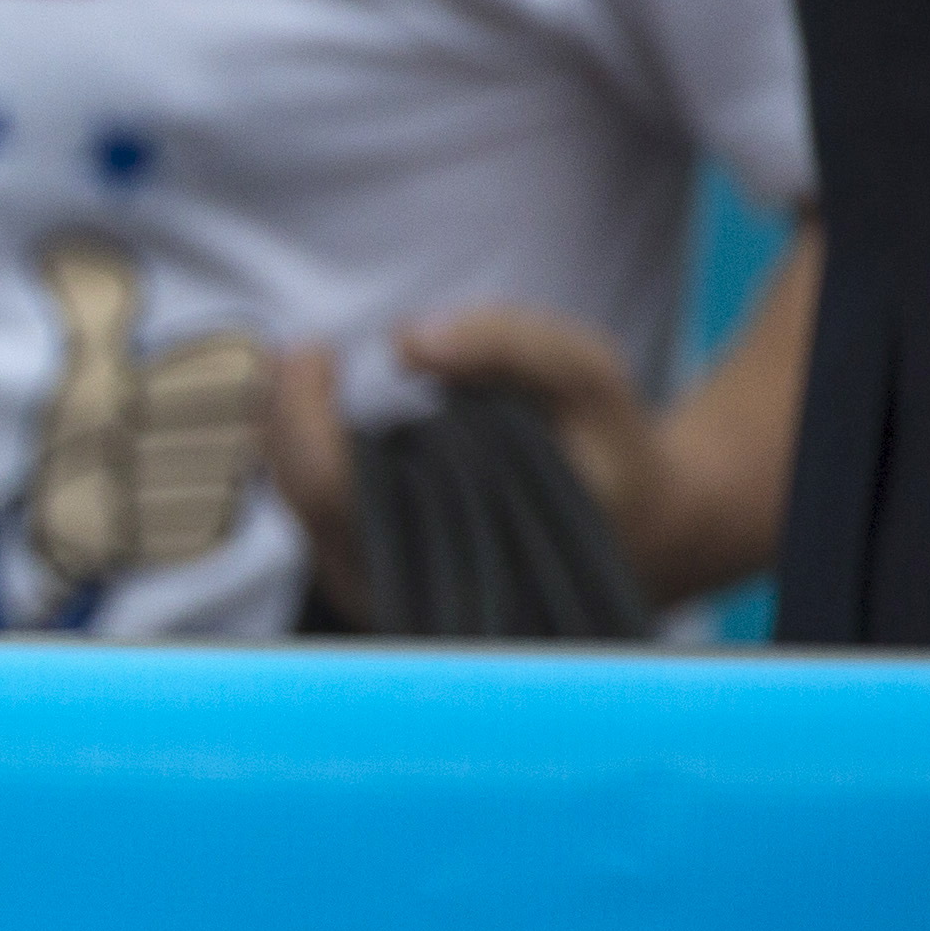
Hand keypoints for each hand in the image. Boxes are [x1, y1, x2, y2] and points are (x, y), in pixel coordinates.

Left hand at [276, 309, 698, 622]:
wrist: (649, 529)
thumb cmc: (612, 452)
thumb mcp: (588, 377)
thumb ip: (507, 345)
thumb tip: (404, 340)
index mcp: (442, 555)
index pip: (328, 486)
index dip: (302, 411)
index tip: (316, 348)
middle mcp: (396, 586)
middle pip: (295, 493)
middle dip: (280, 411)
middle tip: (299, 347)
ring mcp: (376, 590)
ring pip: (293, 504)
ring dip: (284, 432)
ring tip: (302, 369)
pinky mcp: (370, 577)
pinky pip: (310, 510)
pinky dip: (303, 454)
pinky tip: (310, 408)